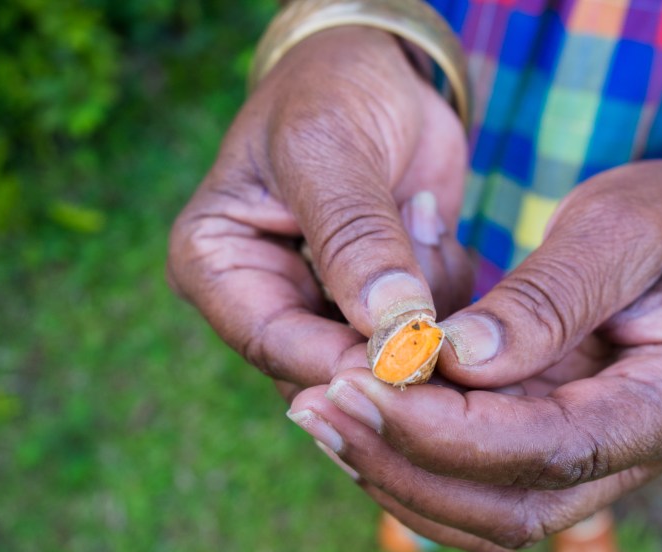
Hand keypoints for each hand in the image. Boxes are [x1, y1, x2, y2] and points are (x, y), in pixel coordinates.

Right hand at [167, 26, 471, 391]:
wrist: (380, 76)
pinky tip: (432, 221)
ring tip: (420, 210)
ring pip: (381, 354)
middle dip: (391, 339)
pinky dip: (444, 286)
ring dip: (423, 299)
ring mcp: (323, 305)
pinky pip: (422, 330)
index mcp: (217, 264)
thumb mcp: (326, 147)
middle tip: (442, 304)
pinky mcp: (376, 302)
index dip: (340, 362)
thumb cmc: (328, 91)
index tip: (411, 358)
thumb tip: (391, 325)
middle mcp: (264, 297)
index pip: (271, 342)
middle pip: (326, 364)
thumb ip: (354, 236)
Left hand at [289, 158, 661, 551]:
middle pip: (511, 505)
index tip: (361, 379)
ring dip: (394, 473)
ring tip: (318, 413)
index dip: (450, 429)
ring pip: (483, 513)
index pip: (554, 449)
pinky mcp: (550, 445)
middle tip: (317, 406)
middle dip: (404, 462)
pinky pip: (474, 483)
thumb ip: (546, 299)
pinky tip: (353, 413)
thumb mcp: (618, 228)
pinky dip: (409, 460)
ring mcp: (595, 460)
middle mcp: (642, 454)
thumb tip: (455, 361)